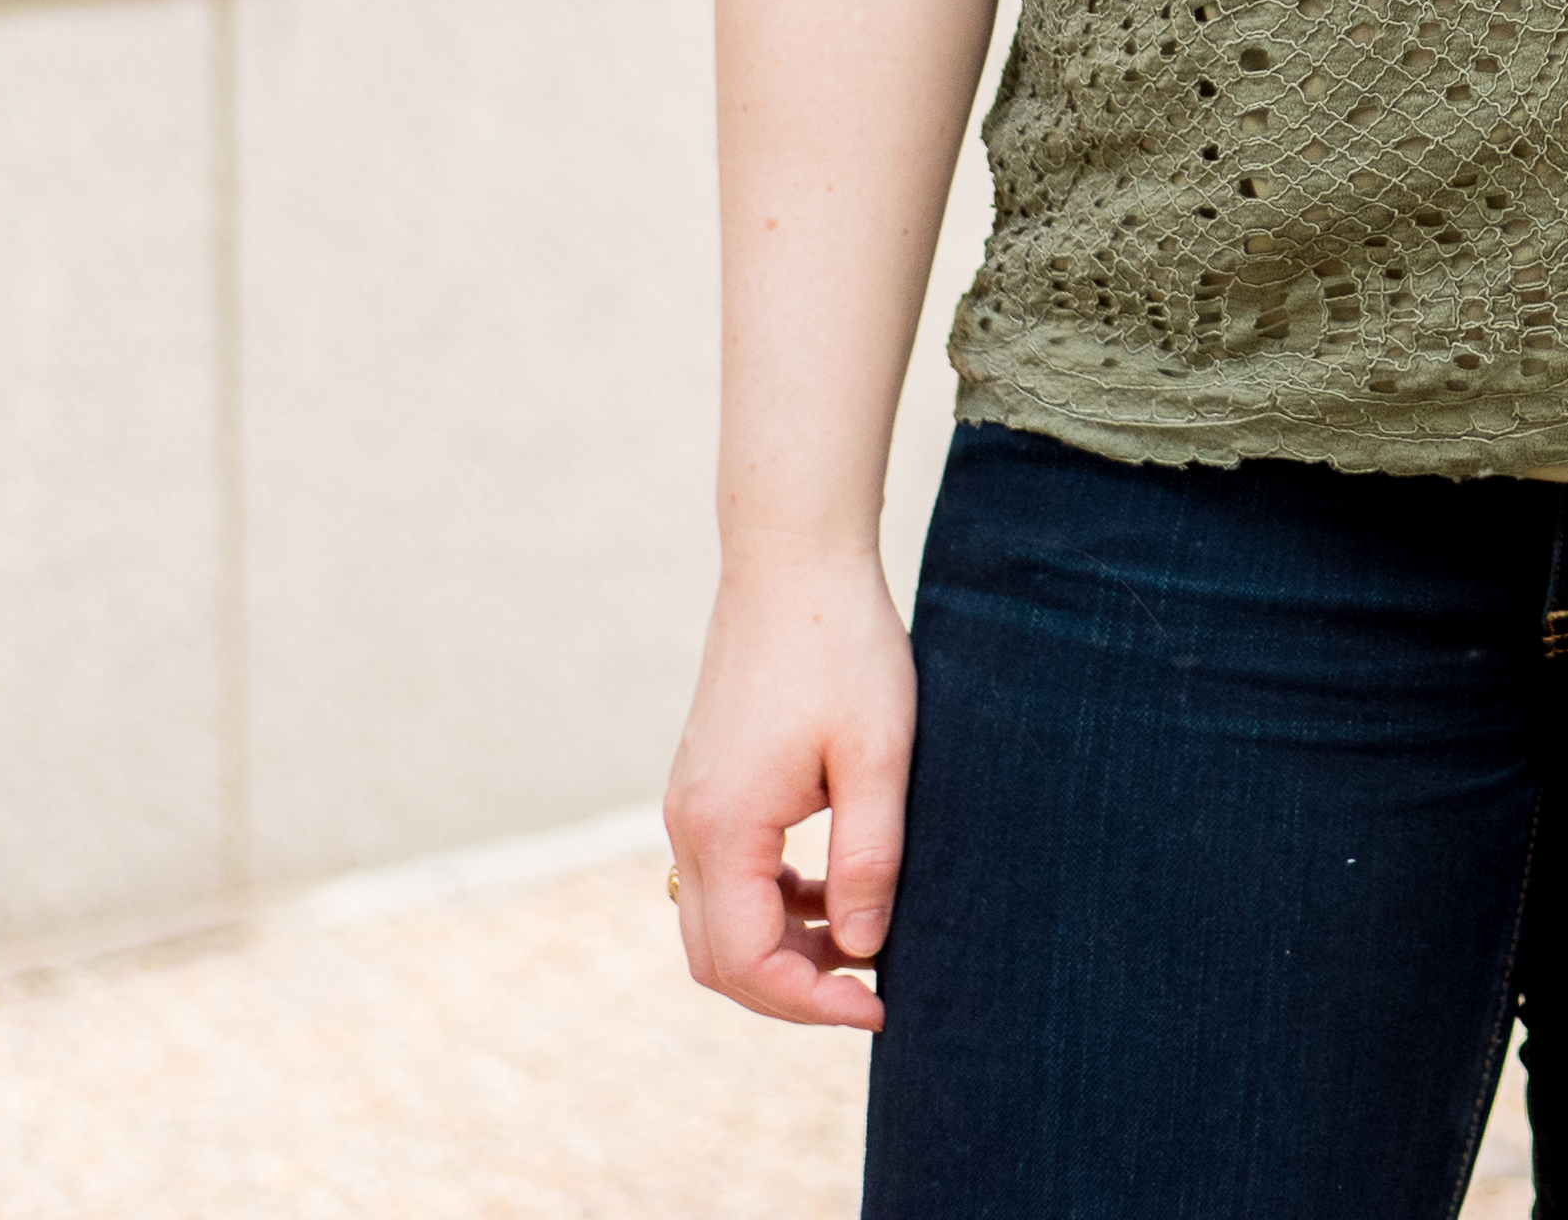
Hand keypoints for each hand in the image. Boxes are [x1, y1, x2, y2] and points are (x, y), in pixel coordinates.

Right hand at [662, 539, 915, 1029]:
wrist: (792, 561)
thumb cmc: (844, 649)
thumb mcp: (879, 757)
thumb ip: (869, 859)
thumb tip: (862, 949)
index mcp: (725, 826)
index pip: (748, 961)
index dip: (811, 1002)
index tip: (879, 1005)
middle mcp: (689, 823)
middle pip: (719, 957)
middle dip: (792, 991)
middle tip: (871, 993)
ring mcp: (689, 804)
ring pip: (718, 921)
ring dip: (783, 949)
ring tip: (863, 941)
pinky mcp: (706, 786)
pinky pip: (725, 877)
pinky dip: (773, 904)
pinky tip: (834, 889)